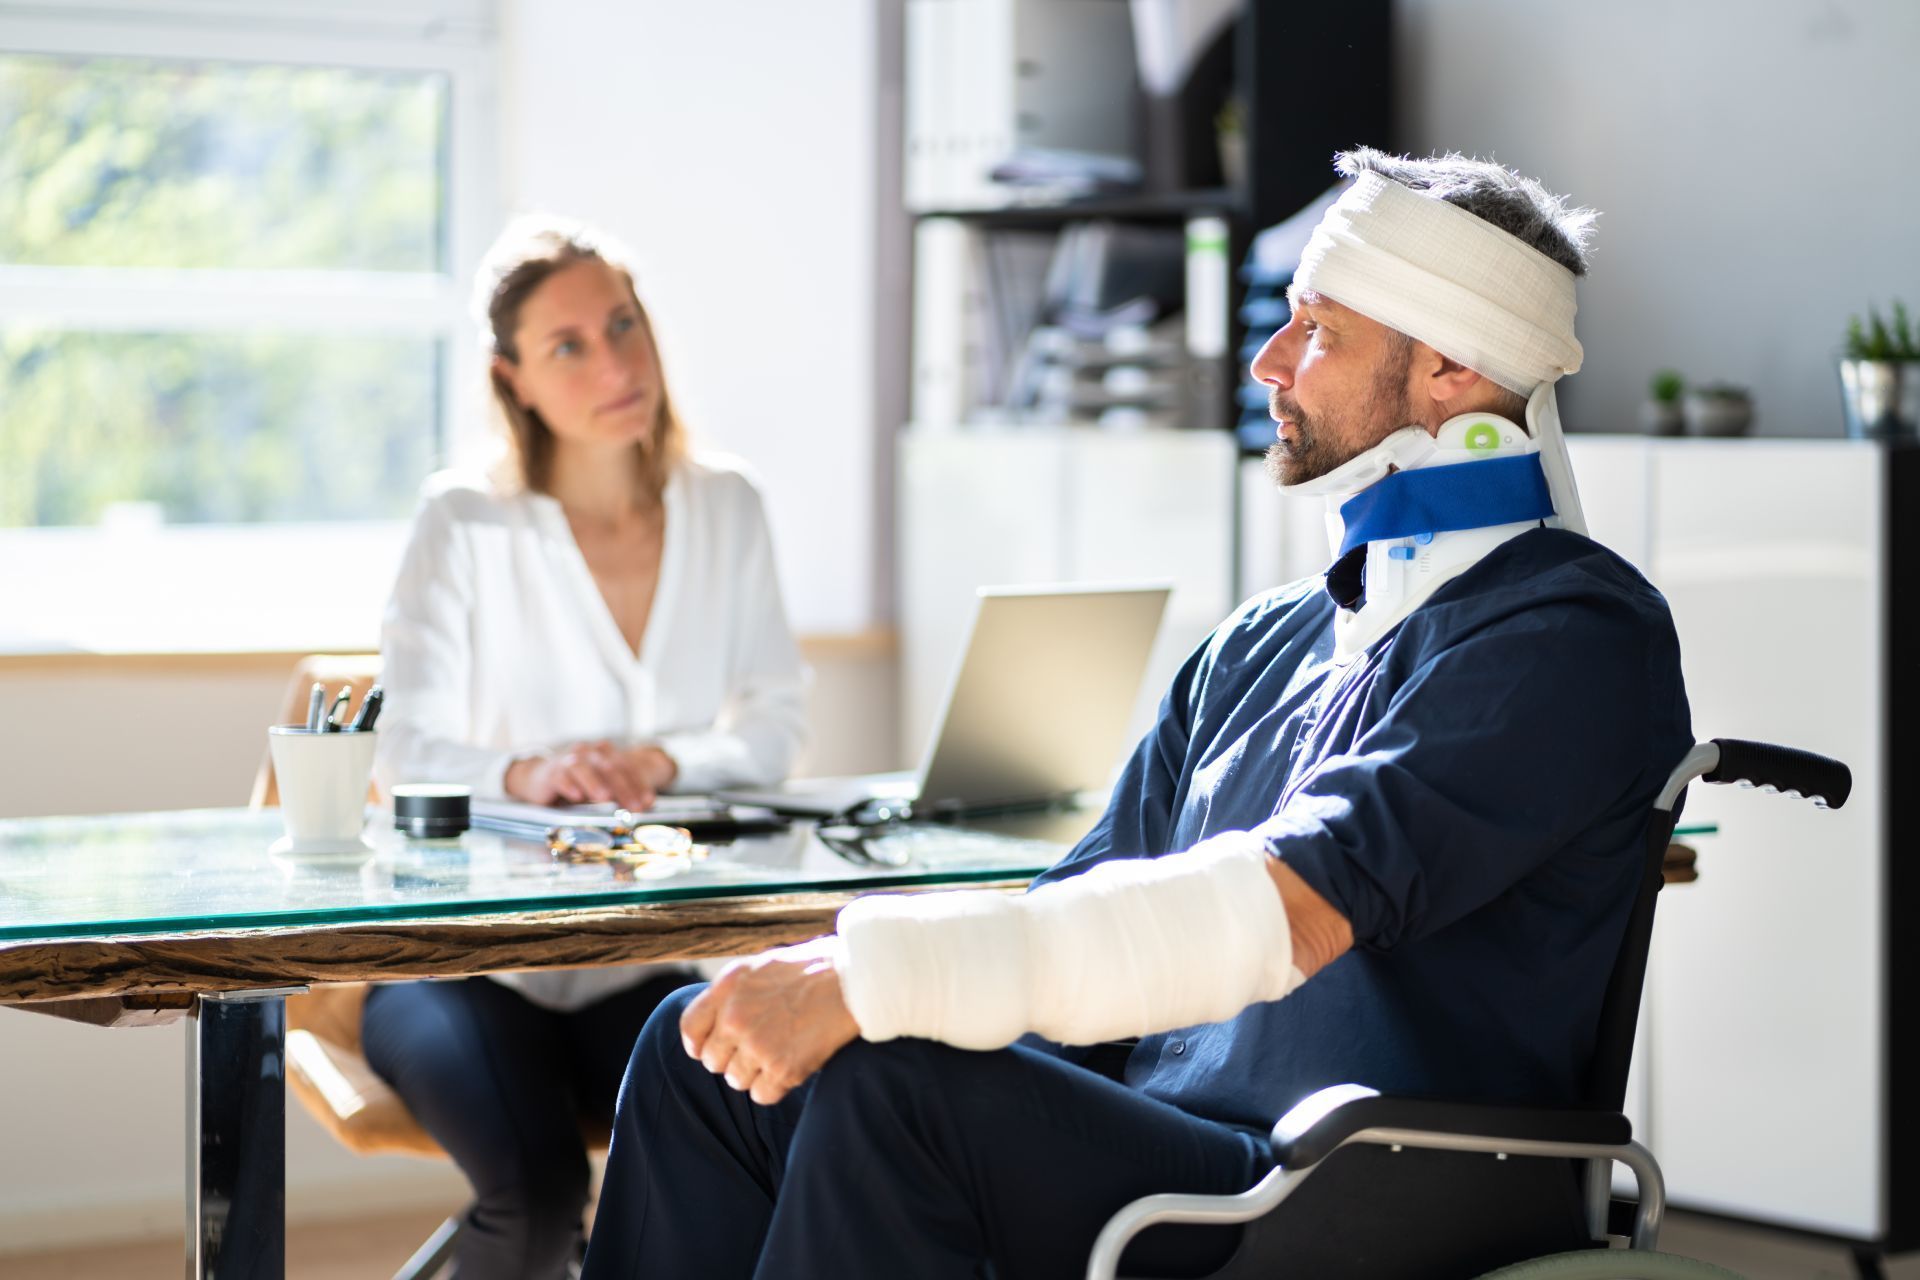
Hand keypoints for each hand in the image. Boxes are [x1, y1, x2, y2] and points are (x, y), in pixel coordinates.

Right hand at [505, 741, 677, 809]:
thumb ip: (620, 791)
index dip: (638, 784)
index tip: (648, 802)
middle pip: (608, 768)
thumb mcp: (600, 785)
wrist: (539, 779)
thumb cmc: (576, 783)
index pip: (625, 766)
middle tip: (634, 806)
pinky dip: (569, 785)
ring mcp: (568, 760)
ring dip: (595, 783)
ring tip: (605, 798)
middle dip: (623, 788)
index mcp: (604, 752)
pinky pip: (560, 777)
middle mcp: (588, 751)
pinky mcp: (551, 772)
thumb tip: (645, 805)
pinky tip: (576, 796)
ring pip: (584, 768)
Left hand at [680, 937, 859, 1105]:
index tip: (710, 1049)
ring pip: (736, 1080)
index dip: (699, 1044)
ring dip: (754, 1074)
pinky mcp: (783, 1069)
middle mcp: (736, 1018)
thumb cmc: (814, 970)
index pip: (691, 1029)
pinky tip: (791, 1066)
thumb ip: (734, 994)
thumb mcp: (762, 967)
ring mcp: (758, 1045)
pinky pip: (761, 1095)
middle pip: (712, 1061)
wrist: (856, 981)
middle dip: (732, 1059)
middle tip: (758, 1048)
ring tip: (779, 1053)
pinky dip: (774, 1087)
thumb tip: (715, 1023)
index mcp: (728, 987)